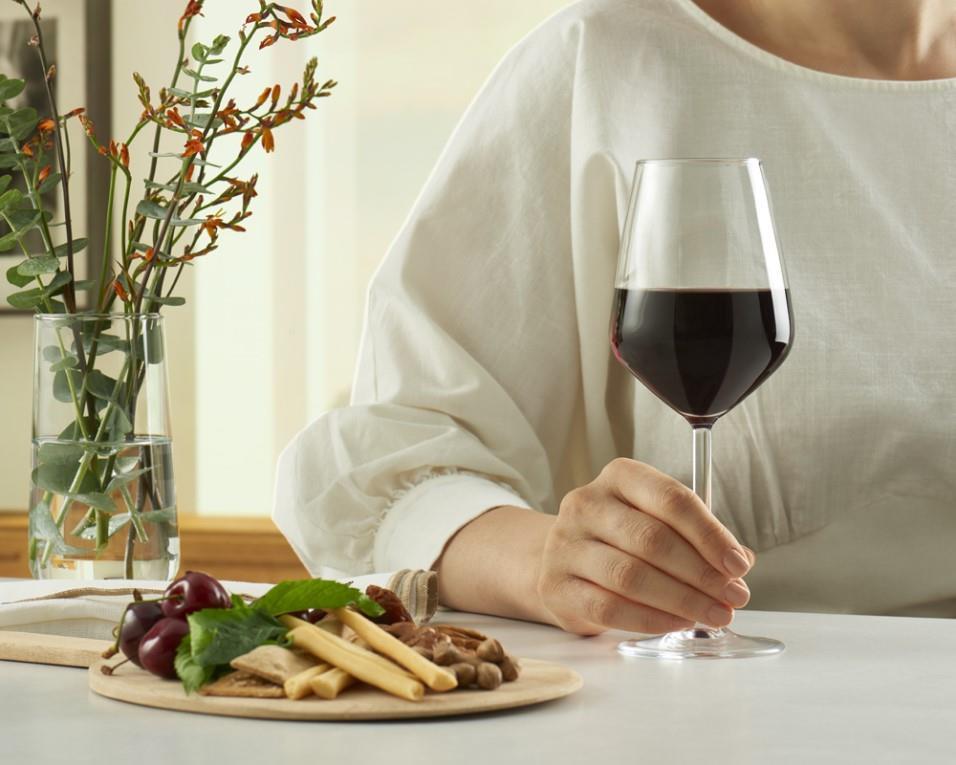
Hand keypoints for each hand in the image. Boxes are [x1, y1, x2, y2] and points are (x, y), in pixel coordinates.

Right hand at [536, 458, 753, 635]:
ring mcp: (565, 544)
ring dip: (682, 600)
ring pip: (630, 576)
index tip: (738, 565)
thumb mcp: (657, 522)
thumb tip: (738, 562)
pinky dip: (651, 619)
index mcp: (619, 478)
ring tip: (713, 614)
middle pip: (652, 539)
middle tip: (733, 596)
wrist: (562, 560)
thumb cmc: (620, 539)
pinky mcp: (556, 585)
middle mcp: (586, 504)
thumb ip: (698, 537)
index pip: (670, 499)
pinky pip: (609, 607)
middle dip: (701, 573)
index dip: (710, 534)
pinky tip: (678, 622)